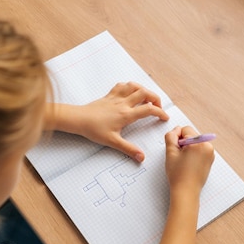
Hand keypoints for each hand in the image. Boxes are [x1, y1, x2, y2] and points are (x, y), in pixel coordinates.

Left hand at [51, 82, 168, 161]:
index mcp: (126, 114)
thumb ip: (128, 149)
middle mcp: (123, 103)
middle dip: (156, 98)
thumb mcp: (112, 142)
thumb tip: (141, 157)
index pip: (149, 109)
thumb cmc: (94, 129)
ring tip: (147, 98)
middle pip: (145, 93)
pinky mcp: (109, 95)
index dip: (160, 112)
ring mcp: (116, 97)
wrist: (78, 119)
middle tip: (158, 107)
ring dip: (144, 90)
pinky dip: (130, 86)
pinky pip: (122, 85)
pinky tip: (131, 92)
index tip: (164, 118)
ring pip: (134, 86)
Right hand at [164, 126, 213, 195]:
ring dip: (188, 148)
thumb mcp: (170, 152)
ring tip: (184, 162)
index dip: (177, 138)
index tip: (175, 150)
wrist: (186, 192)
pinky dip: (193, 153)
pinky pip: (200, 150)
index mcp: (199, 143)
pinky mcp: (210, 160)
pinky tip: (189, 164)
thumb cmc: (178, 175)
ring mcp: (210, 154)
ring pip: (195, 143)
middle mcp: (208, 146)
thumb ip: (171, 137)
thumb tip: (176, 130)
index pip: (185, 129)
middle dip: (183, 143)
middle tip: (179, 157)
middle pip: (191, 135)